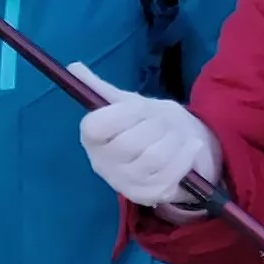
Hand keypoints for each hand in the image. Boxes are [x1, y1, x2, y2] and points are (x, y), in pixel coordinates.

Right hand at [69, 68, 221, 210]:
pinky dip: (185, 157)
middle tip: (165, 121)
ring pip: (154, 159)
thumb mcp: (124, 102)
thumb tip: (73, 67)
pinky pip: (170, 176)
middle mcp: (102, 163)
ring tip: (178, 134)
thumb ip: (99, 87)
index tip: (139, 107)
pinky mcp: (148, 196)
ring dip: (174, 141)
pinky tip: (190, 147)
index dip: (122, 114)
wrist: (170, 147)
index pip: (95, 126)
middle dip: (156, 127)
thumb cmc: (142, 123)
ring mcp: (124, 183)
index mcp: (92, 137)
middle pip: (130, 143)